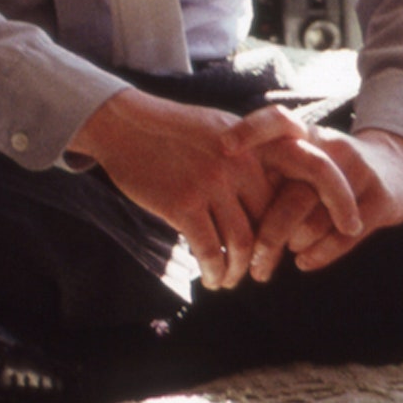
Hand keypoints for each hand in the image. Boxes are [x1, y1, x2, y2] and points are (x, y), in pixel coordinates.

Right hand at [68, 89, 296, 290]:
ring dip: (237, 270)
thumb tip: (267, 191)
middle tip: (253, 271)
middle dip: (261, 256)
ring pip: (240, 243)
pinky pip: (210, 250)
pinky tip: (209, 278)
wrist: (124, 123)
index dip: (277, 228)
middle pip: (264, 224)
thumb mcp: (218, 128)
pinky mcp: (182, 204)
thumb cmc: (170, 129)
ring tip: (227, 279)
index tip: (269, 247)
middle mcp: (236, 164)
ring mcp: (210, 185)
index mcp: (250, 146)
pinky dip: (213, 271)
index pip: (279, 198)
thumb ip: (244, 155)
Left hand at [224, 112, 402, 279]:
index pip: (278, 121)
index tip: (223, 148)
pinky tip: (304, 262)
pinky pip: (342, 237)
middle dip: (268, 235)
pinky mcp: (382, 198)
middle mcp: (332, 147)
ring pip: (316, 221)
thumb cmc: (329, 169)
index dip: (251, 130)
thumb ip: (269, 170)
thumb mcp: (302, 157)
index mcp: (308, 134)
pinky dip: (319, 254)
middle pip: (293, 194)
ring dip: (292, 246)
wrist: (394, 167)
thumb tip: (218, 199)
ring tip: (272, 263)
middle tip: (250, 263)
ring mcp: (359, 171)